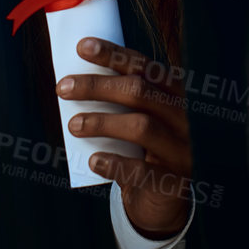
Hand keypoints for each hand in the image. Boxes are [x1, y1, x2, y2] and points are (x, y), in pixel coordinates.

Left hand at [60, 38, 192, 238]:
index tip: (82, 47)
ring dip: (102, 122)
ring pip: (141, 126)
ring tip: (73, 124)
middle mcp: (185, 118)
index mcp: (177, 96)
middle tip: (63, 87)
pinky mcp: (173, 181)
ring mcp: (182, 150)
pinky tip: (93, 160)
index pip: (145, 67)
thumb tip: (76, 81)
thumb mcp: (141, 120)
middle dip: (97, 86)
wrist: (164, 200)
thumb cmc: (144, 151)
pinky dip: (113, 163)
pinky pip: (140, 169)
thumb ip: (123, 102)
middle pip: (140, 92)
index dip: (114, 55)